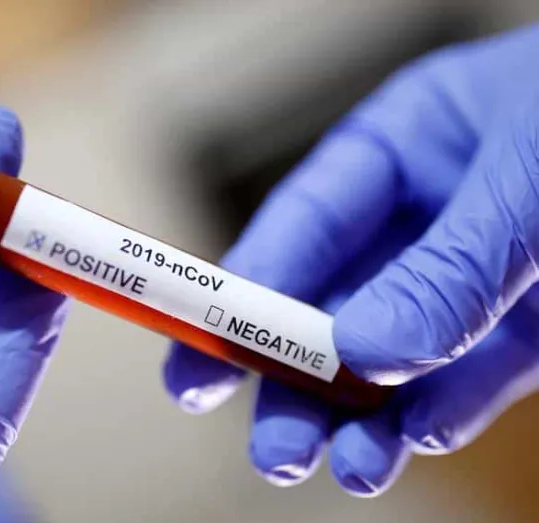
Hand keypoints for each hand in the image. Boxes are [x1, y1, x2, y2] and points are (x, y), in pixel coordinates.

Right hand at [164, 23, 538, 495]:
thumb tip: (365, 351)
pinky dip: (437, 415)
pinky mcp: (529, 329)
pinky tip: (409, 443)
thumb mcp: (532, 174)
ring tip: (335, 469)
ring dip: (360, 417)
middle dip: (293, 377)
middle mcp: (425, 215)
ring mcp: (475, 276)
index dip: (243, 290)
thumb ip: (450, 265)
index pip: (299, 224)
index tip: (199, 355)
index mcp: (403, 146)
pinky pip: (469, 379)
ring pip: (393, 355)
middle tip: (267, 445)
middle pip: (331, 302)